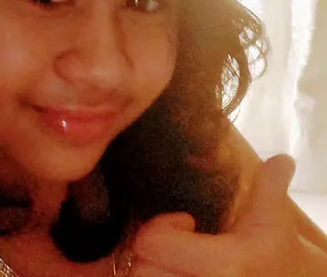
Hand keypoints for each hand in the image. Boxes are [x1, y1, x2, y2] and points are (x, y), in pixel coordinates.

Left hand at [132, 155, 325, 275]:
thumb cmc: (279, 258)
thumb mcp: (275, 221)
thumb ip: (270, 186)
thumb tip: (282, 160)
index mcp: (225, 266)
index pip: (153, 244)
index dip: (162, 225)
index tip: (186, 221)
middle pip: (142, 269)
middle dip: (153, 249)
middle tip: (174, 241)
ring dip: (153, 268)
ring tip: (174, 259)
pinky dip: (159, 276)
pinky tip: (177, 271)